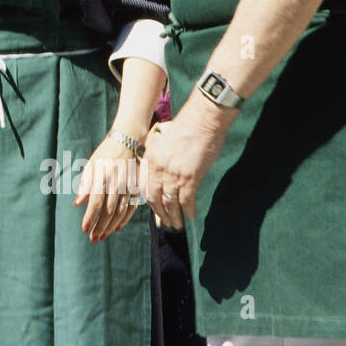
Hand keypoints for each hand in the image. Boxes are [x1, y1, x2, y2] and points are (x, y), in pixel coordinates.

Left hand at [74, 135, 141, 241]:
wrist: (127, 141)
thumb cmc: (104, 154)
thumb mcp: (90, 165)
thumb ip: (85, 184)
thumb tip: (77, 203)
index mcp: (103, 176)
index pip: (96, 202)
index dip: (90, 217)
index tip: (84, 229)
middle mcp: (117, 182)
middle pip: (109, 210)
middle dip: (100, 226)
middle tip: (93, 239)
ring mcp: (128, 186)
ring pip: (120, 211)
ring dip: (111, 226)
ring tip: (102, 236)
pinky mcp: (136, 188)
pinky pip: (132, 207)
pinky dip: (124, 219)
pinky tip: (116, 228)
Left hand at [141, 96, 231, 228]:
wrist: (202, 120)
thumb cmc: (185, 127)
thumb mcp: (162, 140)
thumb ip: (158, 155)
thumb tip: (160, 170)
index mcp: (150, 159)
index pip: (143, 186)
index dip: (148, 200)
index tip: (153, 209)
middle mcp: (158, 169)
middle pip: (154, 198)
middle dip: (160, 213)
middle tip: (166, 222)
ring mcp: (173, 174)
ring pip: (169, 203)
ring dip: (173, 216)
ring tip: (177, 225)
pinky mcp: (190, 178)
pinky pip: (186, 200)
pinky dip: (188, 210)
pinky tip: (190, 216)